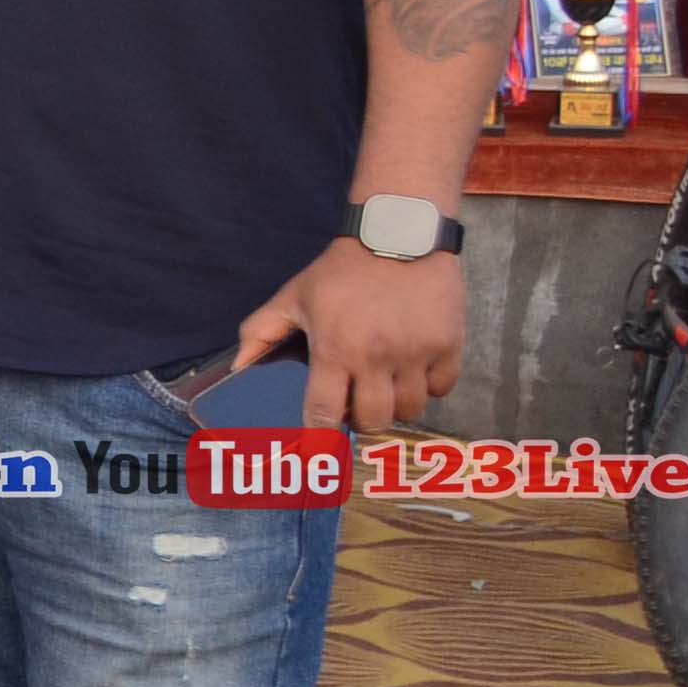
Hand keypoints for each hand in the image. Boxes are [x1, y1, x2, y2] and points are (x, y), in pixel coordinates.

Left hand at [238, 234, 460, 430]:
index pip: (325, 413)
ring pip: (411, 410)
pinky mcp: (449, 344)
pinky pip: (443, 388)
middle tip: (357, 405)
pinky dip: (430, 387)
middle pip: (374, 421)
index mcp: (335, 351)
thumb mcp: (294, 296)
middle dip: (362, 421)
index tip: (318, 451)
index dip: (320, 438)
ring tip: (385, 387)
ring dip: (396, 406)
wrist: (399, 235)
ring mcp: (417, 353)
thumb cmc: (342, 270)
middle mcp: (377, 358)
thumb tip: (238, 367)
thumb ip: (261, 331)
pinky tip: (415, 371)